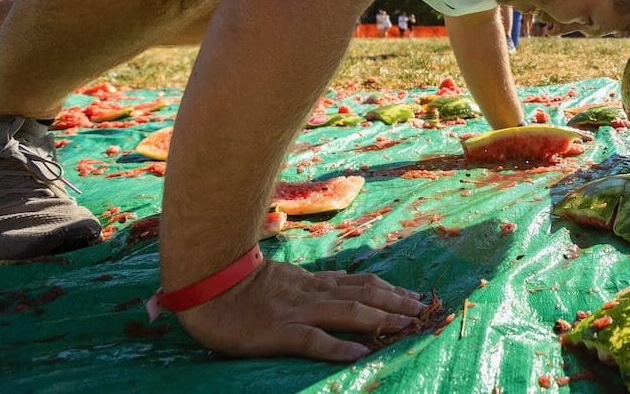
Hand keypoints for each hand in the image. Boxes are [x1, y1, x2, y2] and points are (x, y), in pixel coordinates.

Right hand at [178, 258, 424, 360]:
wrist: (206, 284)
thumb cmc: (239, 283)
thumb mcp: (283, 277)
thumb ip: (311, 282)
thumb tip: (340, 281)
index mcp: (312, 283)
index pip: (359, 283)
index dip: (388, 289)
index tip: (413, 296)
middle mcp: (312, 293)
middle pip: (363, 295)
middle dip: (396, 303)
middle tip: (423, 310)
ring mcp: (297, 311)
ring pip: (348, 312)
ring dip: (381, 319)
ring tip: (407, 325)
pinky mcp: (279, 331)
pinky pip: (312, 340)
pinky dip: (338, 346)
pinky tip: (360, 352)